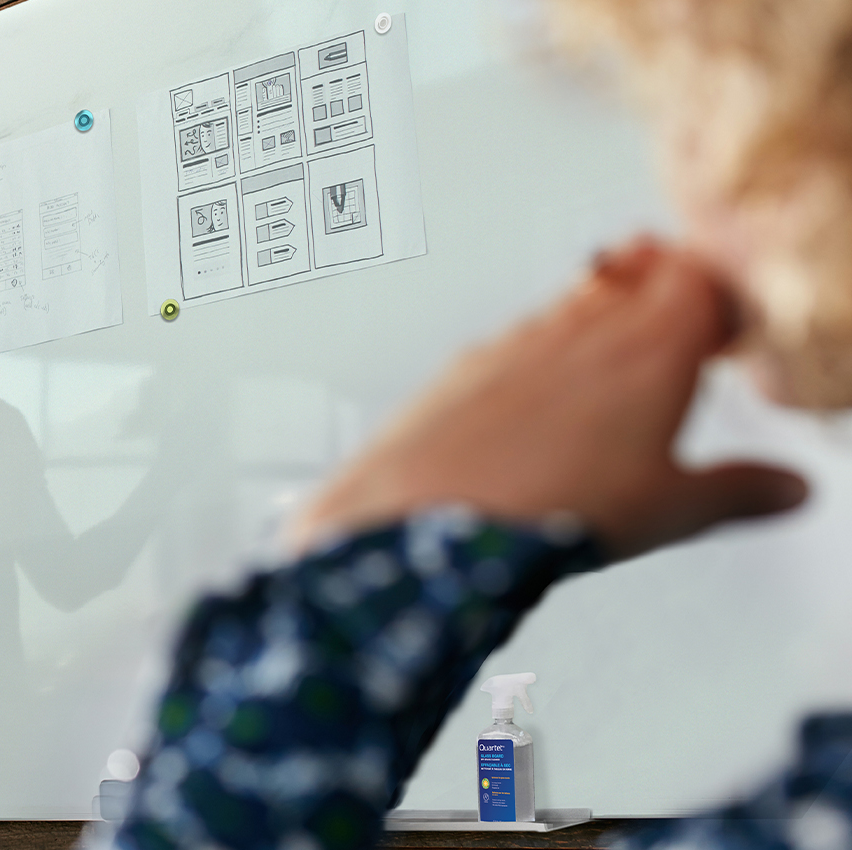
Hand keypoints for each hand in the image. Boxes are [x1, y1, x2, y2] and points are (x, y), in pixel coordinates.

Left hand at [288, 237, 806, 560]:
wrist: (426, 517)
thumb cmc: (546, 508)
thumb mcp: (668, 511)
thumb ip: (737, 492)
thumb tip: (785, 489)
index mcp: (653, 347)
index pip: (701, 277)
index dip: (721, 294)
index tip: (731, 323)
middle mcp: (584, 328)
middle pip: (639, 276)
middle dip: (666, 295)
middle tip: (685, 330)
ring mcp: (519, 339)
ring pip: (577, 302)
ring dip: (605, 318)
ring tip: (619, 365)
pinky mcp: (467, 363)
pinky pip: (519, 338)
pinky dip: (544, 354)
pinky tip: (541, 400)